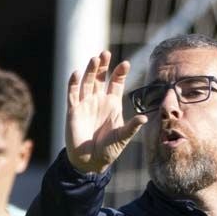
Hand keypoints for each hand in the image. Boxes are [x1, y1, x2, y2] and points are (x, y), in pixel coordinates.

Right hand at [66, 50, 147, 174]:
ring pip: (87, 81)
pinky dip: (73, 83)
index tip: (126, 64)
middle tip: (106, 53)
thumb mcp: (122, 137)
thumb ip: (132, 127)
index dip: (120, 73)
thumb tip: (144, 118)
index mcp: (112, 104)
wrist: (90, 162)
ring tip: (95, 59)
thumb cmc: (108, 150)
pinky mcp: (73, 110)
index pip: (116, 83)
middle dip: (103, 65)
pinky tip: (76, 73)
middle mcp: (98, 100)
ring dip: (90, 70)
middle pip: (101, 78)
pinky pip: (72, 93)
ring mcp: (85, 104)